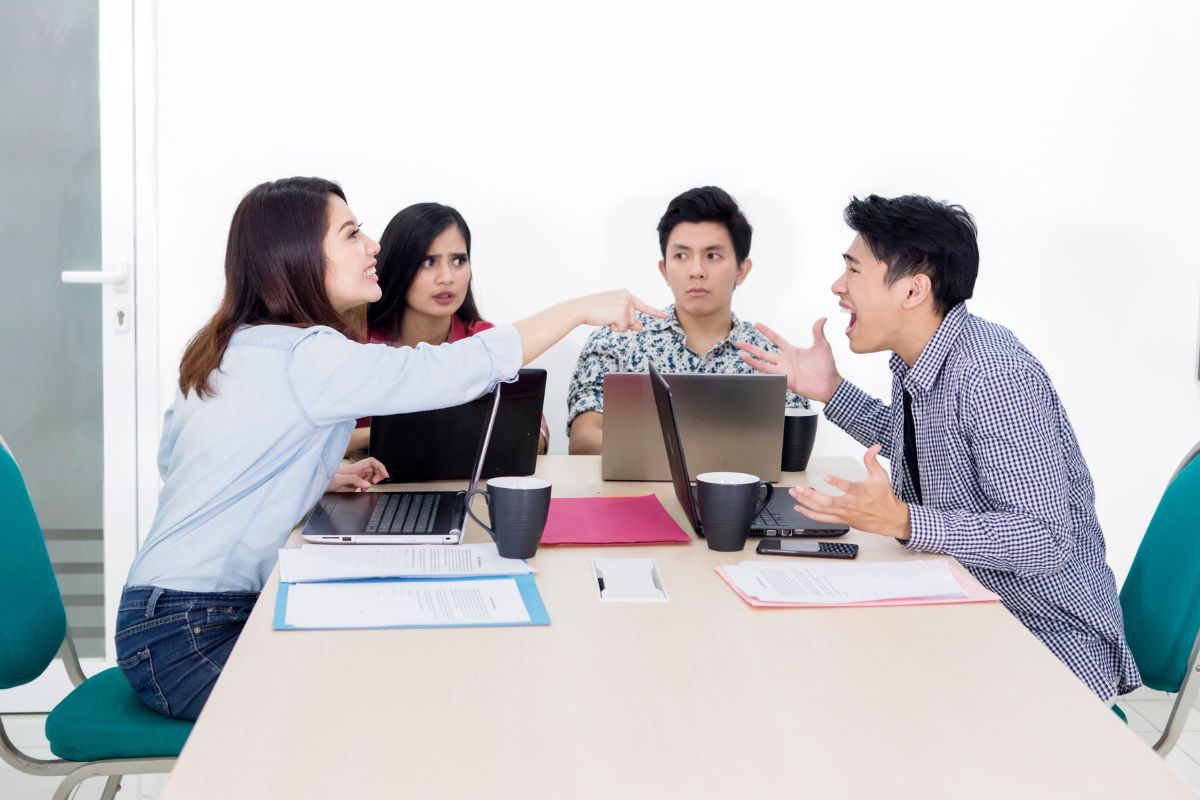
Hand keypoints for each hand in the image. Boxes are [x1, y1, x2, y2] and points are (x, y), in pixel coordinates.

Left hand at [327, 457, 389, 491]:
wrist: (319, 486)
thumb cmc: (326, 481)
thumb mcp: (340, 479)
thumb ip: (355, 480)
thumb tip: (367, 484)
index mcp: (355, 467)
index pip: (372, 462)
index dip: (380, 466)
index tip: (385, 475)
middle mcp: (356, 472)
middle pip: (374, 470)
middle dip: (378, 476)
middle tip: (375, 483)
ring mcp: (355, 478)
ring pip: (370, 478)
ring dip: (371, 484)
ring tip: (364, 489)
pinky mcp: (353, 485)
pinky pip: (364, 485)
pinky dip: (365, 489)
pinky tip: (360, 492)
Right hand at [576, 290, 664, 331]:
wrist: (581, 308)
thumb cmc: (594, 310)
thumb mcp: (614, 313)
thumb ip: (628, 319)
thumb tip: (641, 327)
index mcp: (625, 294)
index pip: (642, 305)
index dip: (654, 312)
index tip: (664, 316)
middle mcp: (627, 297)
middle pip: (633, 319)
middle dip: (622, 322)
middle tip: (608, 316)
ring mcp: (625, 304)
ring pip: (628, 324)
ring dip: (617, 325)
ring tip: (605, 316)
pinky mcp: (621, 312)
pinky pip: (623, 328)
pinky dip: (614, 328)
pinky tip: (606, 319)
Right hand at [735, 318, 841, 402]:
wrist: (830, 384)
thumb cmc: (827, 367)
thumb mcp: (822, 346)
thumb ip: (818, 332)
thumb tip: (823, 318)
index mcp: (792, 351)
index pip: (776, 339)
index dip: (766, 331)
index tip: (756, 324)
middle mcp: (785, 360)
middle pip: (763, 352)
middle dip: (750, 347)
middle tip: (738, 342)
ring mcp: (784, 371)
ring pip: (763, 364)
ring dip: (751, 359)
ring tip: (740, 354)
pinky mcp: (785, 380)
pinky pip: (770, 375)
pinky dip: (761, 372)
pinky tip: (752, 370)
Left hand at [788, 445, 910, 538]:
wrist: (890, 520)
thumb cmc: (884, 498)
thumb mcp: (881, 476)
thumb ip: (872, 461)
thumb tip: (874, 447)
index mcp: (860, 492)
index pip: (848, 487)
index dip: (837, 482)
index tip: (825, 476)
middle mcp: (851, 504)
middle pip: (828, 502)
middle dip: (812, 495)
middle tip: (800, 487)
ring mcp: (844, 514)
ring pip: (822, 510)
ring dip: (806, 502)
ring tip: (794, 493)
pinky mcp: (841, 520)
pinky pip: (823, 519)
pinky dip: (809, 514)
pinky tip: (799, 507)